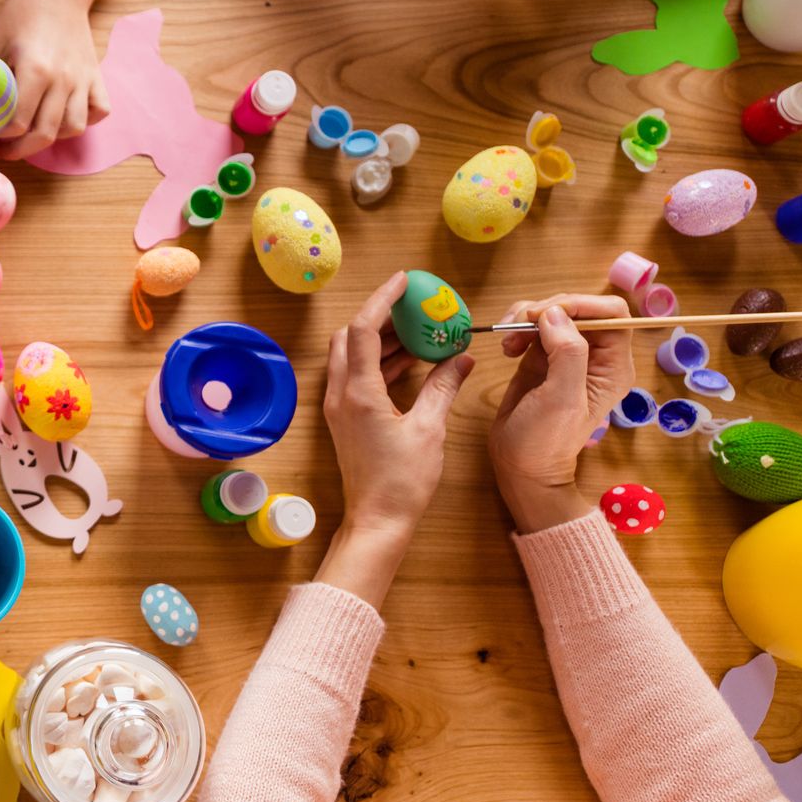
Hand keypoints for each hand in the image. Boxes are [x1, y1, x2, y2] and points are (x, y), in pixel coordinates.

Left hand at [0, 0, 108, 160]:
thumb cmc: (23, 13)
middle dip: (17, 150)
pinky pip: (98, 111)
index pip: (17, 121)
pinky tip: (63, 117)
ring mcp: (83, 79)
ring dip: (50, 138)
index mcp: (36, 68)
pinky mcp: (96, 76)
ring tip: (28, 135)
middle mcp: (63, 78)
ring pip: (73, 128)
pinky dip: (84, 120)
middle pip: (44, 134)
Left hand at [316, 273, 472, 601]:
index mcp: (358, 392)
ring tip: (418, 332)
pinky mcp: (346, 419)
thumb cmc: (403, 481)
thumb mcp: (430, 429)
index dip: (382, 299)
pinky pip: (356, 376)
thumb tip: (461, 358)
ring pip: (351, 356)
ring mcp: (340, 407)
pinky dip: (379, 362)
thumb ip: (443, 387)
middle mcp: (340, 394)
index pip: (363, 329)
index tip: (404, 281)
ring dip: (381, 340)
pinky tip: (409, 362)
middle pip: (351, 337)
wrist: (377, 520)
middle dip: (379, 316)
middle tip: (414, 308)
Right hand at [488, 294, 635, 532]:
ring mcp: (567, 354)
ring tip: (508, 341)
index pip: (612, 314)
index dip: (581, 305)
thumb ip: (567, 353)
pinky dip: (517, 327)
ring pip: (553, 311)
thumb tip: (554, 312)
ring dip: (526, 317)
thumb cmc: (546, 440)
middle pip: (579, 308)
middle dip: (547, 310)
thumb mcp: (561, 399)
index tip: (544, 314)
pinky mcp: (543, 355)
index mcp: (613, 365)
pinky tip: (507, 347)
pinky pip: (533, 324)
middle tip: (517, 327)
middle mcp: (595, 355)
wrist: (521, 464)